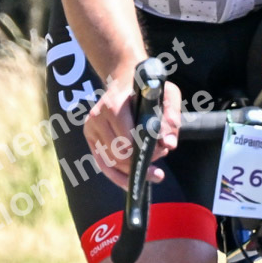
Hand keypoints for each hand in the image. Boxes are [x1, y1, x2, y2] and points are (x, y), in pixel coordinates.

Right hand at [82, 68, 181, 190]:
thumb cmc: (148, 87)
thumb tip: (168, 144)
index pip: (127, 139)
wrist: (126, 77)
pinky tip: (133, 184)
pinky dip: (118, 177)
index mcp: (113, 105)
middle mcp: (97, 117)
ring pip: (111, 163)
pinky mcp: (90, 137)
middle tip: (160, 158)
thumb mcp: (167, 94)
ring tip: (152, 167)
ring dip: (133, 169)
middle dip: (141, 161)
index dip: (146, 150)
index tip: (163, 150)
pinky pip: (103, 165)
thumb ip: (171, 117)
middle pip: (119, 155)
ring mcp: (91, 128)